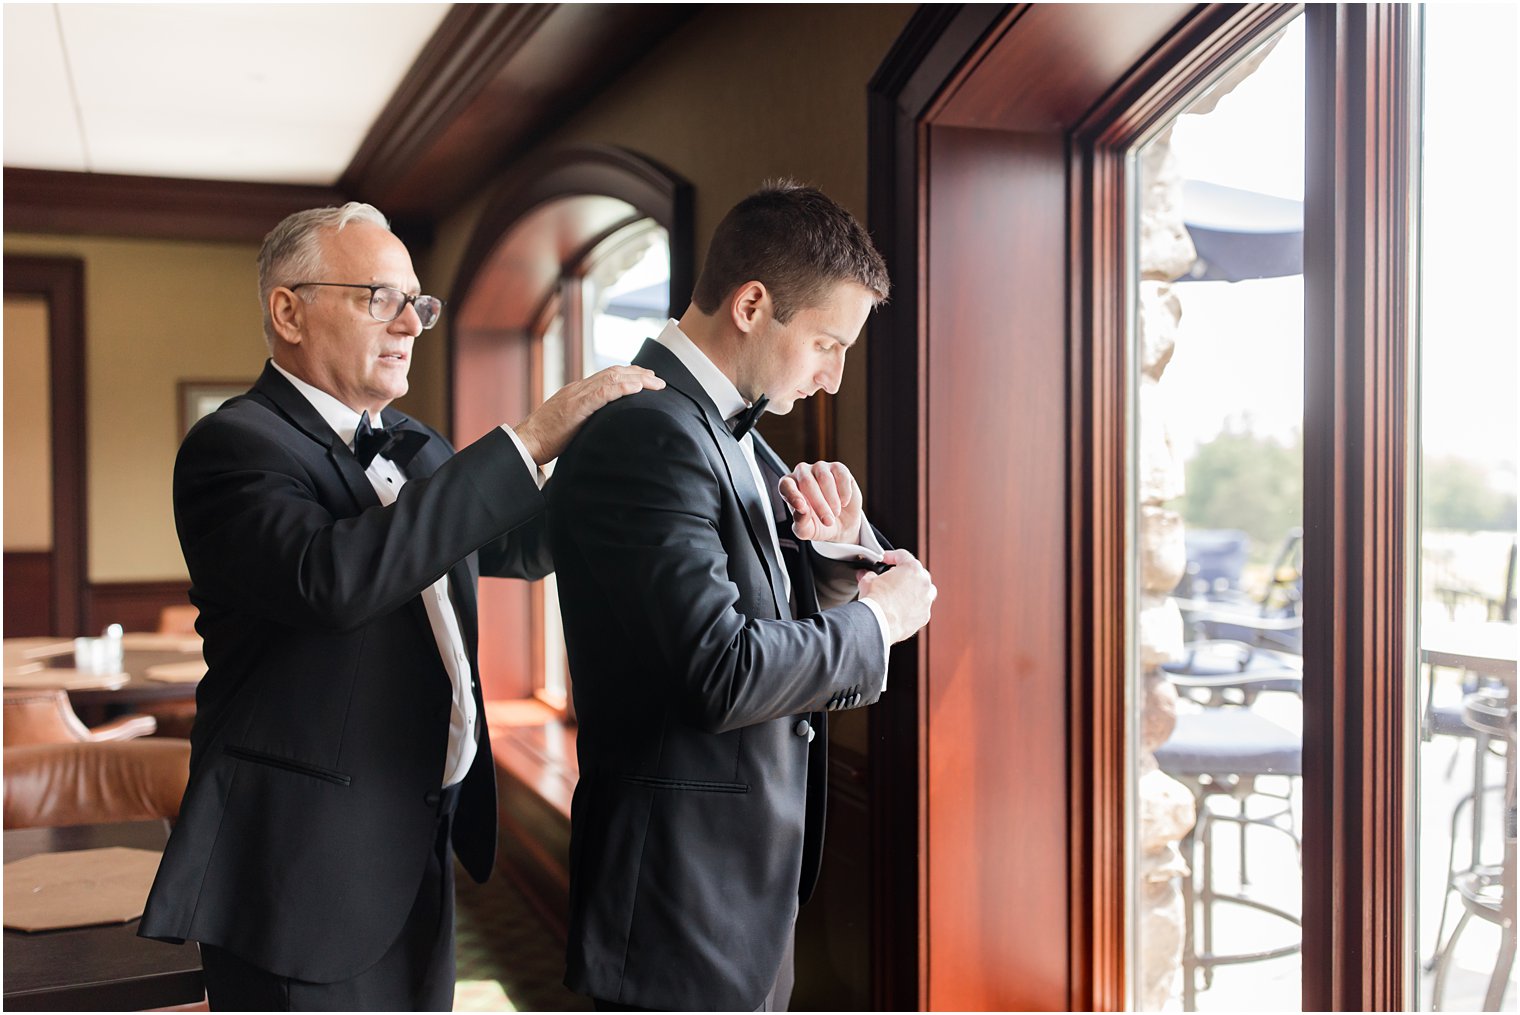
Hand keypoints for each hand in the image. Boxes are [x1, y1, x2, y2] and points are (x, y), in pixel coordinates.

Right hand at [515, 366, 663, 464]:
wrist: (526, 443)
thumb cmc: (546, 439)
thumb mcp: (571, 425)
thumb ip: (587, 419)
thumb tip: (605, 426)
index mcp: (577, 392)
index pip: (607, 376)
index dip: (629, 375)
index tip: (646, 378)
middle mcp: (578, 389)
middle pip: (613, 373)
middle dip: (639, 374)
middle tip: (659, 380)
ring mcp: (576, 396)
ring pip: (612, 379)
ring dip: (637, 380)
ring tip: (656, 383)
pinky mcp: (575, 408)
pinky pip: (601, 394)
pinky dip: (621, 389)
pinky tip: (637, 389)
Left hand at [779, 461, 862, 542]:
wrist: (842, 524)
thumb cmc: (819, 524)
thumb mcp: (807, 531)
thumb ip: (801, 522)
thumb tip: (802, 510)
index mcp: (789, 487)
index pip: (785, 485)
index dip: (792, 494)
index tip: (801, 506)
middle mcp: (802, 474)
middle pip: (807, 482)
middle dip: (819, 505)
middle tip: (828, 521)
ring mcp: (820, 468)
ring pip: (824, 478)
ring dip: (832, 499)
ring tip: (835, 513)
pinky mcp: (838, 468)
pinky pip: (841, 476)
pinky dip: (844, 492)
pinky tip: (843, 502)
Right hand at [858, 549, 935, 643]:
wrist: (877, 623)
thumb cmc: (875, 601)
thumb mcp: (867, 581)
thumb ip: (869, 574)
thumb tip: (865, 574)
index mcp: (912, 569)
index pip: (902, 556)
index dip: (890, 556)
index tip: (883, 560)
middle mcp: (924, 583)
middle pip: (917, 572)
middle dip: (904, 573)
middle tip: (891, 577)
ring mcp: (926, 600)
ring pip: (924, 590)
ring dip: (915, 590)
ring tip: (901, 593)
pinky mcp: (924, 616)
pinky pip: (921, 608)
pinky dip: (913, 607)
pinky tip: (902, 610)